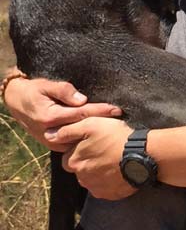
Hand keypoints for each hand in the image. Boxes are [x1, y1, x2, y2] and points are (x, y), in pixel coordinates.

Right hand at [3, 77, 121, 151]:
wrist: (18, 103)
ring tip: (116, 128)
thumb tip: (83, 99)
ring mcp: (53, 141)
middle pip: (83, 128)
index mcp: (51, 116)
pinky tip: (100, 135)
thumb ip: (64, 91)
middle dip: (103, 124)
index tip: (117, 109)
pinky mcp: (54, 144)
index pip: (82, 114)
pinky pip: (73, 143)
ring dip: (96, 133)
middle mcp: (52, 132)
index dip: (100, 111)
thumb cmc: (35, 90)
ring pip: (79, 138)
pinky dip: (86, 139)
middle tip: (123, 121)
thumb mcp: (47, 85)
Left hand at [48, 117, 135, 199]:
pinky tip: (116, 167)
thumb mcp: (90, 124)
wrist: (141, 155)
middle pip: (79, 168)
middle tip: (102, 148)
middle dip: (86, 160)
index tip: (92, 141)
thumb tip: (49, 135)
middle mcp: (81, 178)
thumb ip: (68, 130)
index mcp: (75, 161)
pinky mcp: (109, 193)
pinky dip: (108, 178)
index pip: (68, 156)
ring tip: (111, 157)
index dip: (79, 147)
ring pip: (90, 178)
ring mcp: (96, 187)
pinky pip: (104, 186)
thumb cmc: (115, 136)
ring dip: (97, 169)